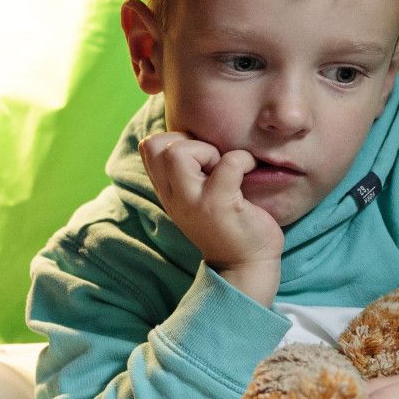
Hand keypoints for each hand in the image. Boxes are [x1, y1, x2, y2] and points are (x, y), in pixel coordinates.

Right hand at [139, 131, 283, 303]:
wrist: (245, 267)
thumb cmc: (228, 225)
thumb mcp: (196, 197)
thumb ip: (186, 172)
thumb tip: (193, 132)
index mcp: (167, 191)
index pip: (148, 146)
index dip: (175, 139)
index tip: (199, 157)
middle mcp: (173, 197)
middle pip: (154, 145)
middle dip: (188, 141)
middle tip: (212, 161)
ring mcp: (193, 202)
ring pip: (177, 152)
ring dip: (208, 150)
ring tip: (224, 169)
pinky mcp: (220, 204)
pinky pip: (228, 162)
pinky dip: (243, 159)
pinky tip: (250, 169)